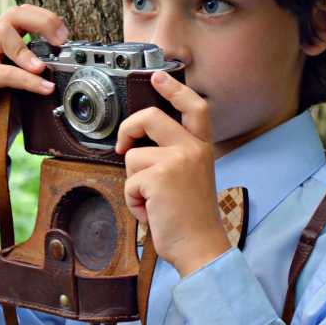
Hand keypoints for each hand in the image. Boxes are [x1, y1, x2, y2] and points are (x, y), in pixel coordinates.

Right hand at [0, 5, 69, 167]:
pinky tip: (43, 88)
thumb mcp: (29, 77)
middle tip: (61, 40)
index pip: (22, 12)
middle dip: (42, 22)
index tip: (65, 35)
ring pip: (2, 34)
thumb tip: (69, 54)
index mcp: (0, 38)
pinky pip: (4, 72)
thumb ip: (40, 61)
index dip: (45, 17)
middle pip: (13, 14)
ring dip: (28, 50)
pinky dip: (27, 79)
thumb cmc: (11, 105)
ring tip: (43, 68)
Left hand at [115, 71, 231, 277]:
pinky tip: (152, 212)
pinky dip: (133, 201)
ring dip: (133, 183)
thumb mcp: (191, 177)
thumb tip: (140, 143)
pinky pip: (128, 182)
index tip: (158, 77)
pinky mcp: (158, 178)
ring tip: (153, 200)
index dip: (175, 89)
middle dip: (128, 129)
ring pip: (132, 156)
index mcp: (202, 148)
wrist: (201, 247)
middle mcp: (192, 149)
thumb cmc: (191, 218)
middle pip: (151, 117)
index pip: (194, 107)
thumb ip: (175, 156)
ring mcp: (176, 161)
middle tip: (123, 145)